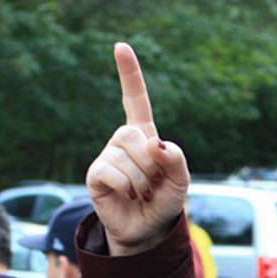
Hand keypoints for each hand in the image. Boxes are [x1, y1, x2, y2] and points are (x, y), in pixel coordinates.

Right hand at [86, 42, 189, 255]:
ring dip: (141, 180)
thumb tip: (153, 144)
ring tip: (140, 193)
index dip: (129, 74)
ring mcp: (107, 156)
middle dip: (151, 163)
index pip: (136, 99)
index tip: (121, 47)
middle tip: (152, 183)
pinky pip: (112, 172)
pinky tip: (126, 196)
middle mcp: (122, 141)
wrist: (148, 230)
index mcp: (145, 135)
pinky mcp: (95, 174)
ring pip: (126, 157)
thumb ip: (176, 158)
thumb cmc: (164, 201)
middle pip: (136, 135)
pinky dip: (127, 188)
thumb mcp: (181, 180)